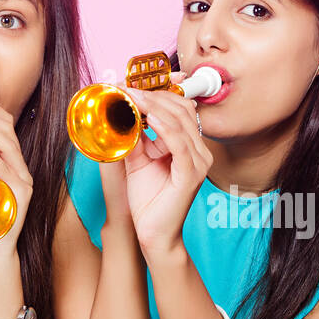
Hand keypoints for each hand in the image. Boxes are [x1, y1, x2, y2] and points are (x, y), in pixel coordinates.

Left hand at [121, 76, 210, 258]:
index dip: (157, 92)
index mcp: (188, 145)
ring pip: (179, 121)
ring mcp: (198, 161)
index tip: (131, 83)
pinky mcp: (191, 174)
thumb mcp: (136, 161)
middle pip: (180, 109)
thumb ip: (133, 137)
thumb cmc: (148, 201)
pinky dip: (162, 127)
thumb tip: (120, 112)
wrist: (153, 234)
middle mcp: (198, 150)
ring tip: (130, 97)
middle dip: (152, 95)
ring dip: (152, 106)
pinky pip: (179, 143)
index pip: (179, 108)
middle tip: (126, 87)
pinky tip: (146, 117)